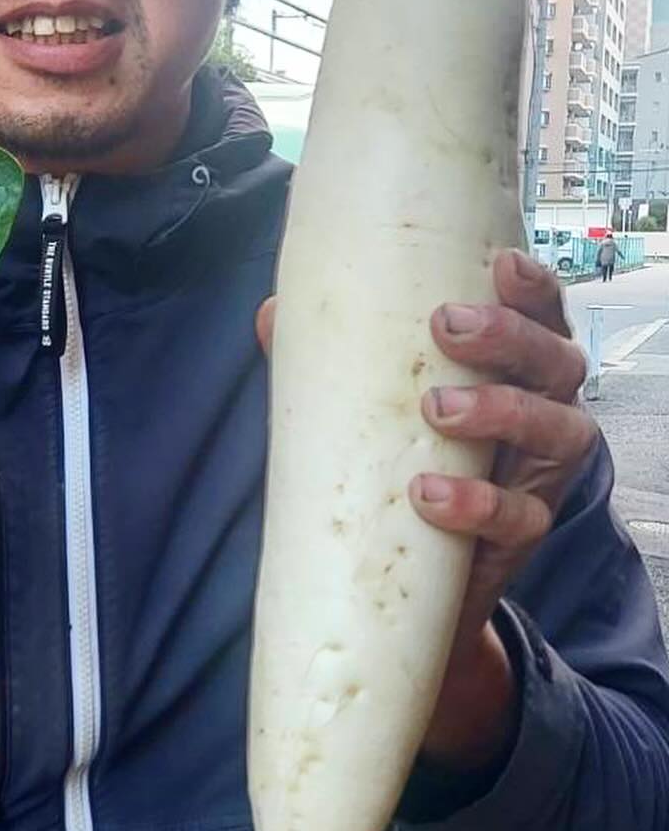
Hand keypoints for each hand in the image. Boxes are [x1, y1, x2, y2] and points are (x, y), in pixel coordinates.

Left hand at [255, 249, 598, 769]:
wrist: (414, 565)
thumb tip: (269, 316)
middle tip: (448, 326)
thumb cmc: (398, 447)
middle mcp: (543, 404)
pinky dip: (479, 504)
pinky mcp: (528, 529)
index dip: (533, 284)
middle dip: (509, 336)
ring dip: (502, 410)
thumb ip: (326, 357)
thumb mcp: (366, 398)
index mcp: (512, 361)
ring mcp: (542, 469)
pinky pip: (523, 515)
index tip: (500, 264)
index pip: (541, 310)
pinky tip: (428, 497)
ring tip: (436, 407)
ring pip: (560, 428)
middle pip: (555, 357)